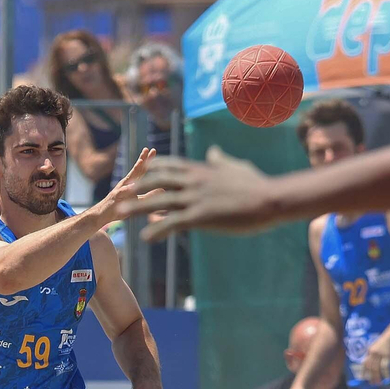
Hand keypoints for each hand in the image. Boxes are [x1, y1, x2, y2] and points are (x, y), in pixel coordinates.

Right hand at [98, 147, 158, 222]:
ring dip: (135, 169)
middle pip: (136, 170)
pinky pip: (121, 193)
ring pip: (129, 178)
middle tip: (149, 149)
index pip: (140, 170)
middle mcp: (125, 183)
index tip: (153, 150)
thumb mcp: (136, 201)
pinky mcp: (115, 198)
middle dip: (143, 159)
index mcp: (131, 183)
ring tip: (141, 161)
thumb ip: (148, 195)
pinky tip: (132, 186)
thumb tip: (163, 190)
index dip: (146, 160)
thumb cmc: (119, 207)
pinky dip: (127, 189)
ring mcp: (120, 189)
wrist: (101, 214)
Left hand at [123, 146, 275, 240]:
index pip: (170, 165)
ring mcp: (195, 199)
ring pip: (159, 202)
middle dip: (138, 187)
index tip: (139, 171)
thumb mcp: (235, 166)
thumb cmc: (256, 184)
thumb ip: (220, 159)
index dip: (153, 168)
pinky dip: (157, 230)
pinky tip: (145, 238)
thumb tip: (213, 151)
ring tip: (121, 215)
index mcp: (201, 170)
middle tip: (121, 192)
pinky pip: (173, 223)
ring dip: (138, 208)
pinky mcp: (201, 216)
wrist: (269, 199)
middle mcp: (194, 182)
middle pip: (158, 182)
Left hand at [361, 328, 389, 385]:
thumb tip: (376, 364)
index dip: (364, 372)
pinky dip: (386, 373)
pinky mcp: (387, 355)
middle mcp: (372, 353)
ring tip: (379, 383)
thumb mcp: (379, 346)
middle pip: (370, 367)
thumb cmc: (388, 339)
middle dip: (371, 377)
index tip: (364, 379)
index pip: (364, 363)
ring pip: (376, 368)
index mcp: (370, 351)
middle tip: (373, 384)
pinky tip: (388, 378)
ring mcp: (380, 354)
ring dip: (377, 377)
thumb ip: (376, 354)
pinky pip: (385, 366)